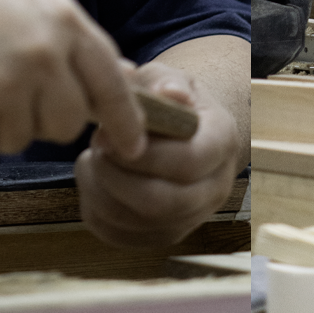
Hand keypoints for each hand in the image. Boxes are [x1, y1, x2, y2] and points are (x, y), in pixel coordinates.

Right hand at [0, 0, 143, 166]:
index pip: (110, 83)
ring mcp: (3, 84)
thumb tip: (116, 73)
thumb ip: (66, 34)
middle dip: (38, 119)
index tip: (132, 147)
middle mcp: (41, 54)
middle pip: (64, 124)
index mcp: (62, 19)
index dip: (125, 120)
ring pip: (18, 139)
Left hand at [75, 61, 242, 249]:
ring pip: (137, 222)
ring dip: (101, 191)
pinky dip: (95, 209)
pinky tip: (94, 179)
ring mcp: (191, 218)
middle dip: (116, 176)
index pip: (189, 162)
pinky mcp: (162, 235)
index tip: (107, 134)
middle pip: (163, 203)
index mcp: (221, 143)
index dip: (143, 153)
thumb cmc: (169, 100)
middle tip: (95, 147)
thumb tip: (171, 93)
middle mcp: (215, 188)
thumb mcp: (168, 78)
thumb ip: (165, 82)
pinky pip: (120, 235)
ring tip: (92, 159)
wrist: (180, 131)